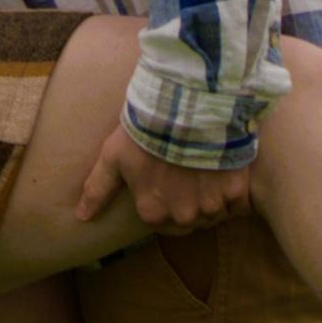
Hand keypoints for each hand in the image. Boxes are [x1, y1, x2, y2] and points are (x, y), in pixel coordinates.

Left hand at [76, 123, 250, 231]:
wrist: (184, 104)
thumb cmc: (145, 127)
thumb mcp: (114, 155)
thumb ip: (98, 188)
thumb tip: (82, 216)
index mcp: (153, 212)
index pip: (158, 218)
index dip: (161, 196)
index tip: (163, 176)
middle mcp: (183, 217)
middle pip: (187, 218)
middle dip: (185, 201)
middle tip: (184, 172)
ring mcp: (212, 206)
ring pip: (213, 212)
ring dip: (209, 197)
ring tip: (203, 166)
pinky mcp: (237, 192)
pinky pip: (238, 204)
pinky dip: (234, 192)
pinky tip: (223, 168)